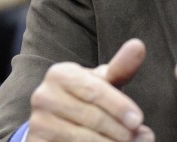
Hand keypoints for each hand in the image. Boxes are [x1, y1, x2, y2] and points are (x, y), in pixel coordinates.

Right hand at [28, 39, 153, 140]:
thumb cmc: (90, 96)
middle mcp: (43, 96)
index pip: (95, 92)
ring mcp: (37, 122)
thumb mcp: (105, 81)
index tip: (138, 120)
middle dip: (119, 130)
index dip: (119, 107)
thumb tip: (138, 45)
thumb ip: (122, 67)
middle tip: (139, 137)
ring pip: (81, 138)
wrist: (60, 120)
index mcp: (60, 74)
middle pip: (91, 117)